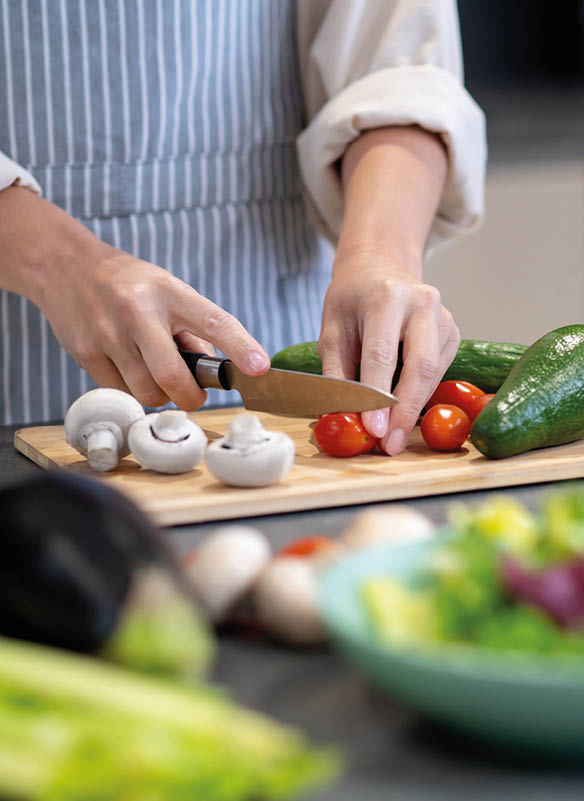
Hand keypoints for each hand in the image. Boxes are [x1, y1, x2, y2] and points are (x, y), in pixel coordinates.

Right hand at [0, 187, 269, 408]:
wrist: (65, 267)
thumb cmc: (130, 284)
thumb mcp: (169, 291)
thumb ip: (193, 331)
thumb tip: (212, 374)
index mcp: (170, 292)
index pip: (214, 321)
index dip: (240, 347)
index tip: (260, 368)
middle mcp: (140, 312)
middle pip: (172, 376)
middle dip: (190, 396)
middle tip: (192, 395)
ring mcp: (109, 334)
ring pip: (146, 392)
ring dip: (158, 394)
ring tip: (153, 369)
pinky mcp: (86, 353)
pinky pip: (121, 391)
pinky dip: (131, 388)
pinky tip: (126, 364)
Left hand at [318, 248, 459, 454]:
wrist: (380, 268)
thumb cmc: (352, 299)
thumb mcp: (332, 329)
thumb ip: (337, 372)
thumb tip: (342, 417)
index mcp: (386, 297)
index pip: (383, 354)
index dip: (378, 396)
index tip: (374, 430)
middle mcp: (423, 303)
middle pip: (421, 366)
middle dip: (405, 410)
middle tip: (391, 444)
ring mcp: (443, 318)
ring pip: (433, 374)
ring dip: (413, 409)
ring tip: (393, 436)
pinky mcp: (452, 334)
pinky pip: (437, 373)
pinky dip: (419, 395)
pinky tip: (402, 409)